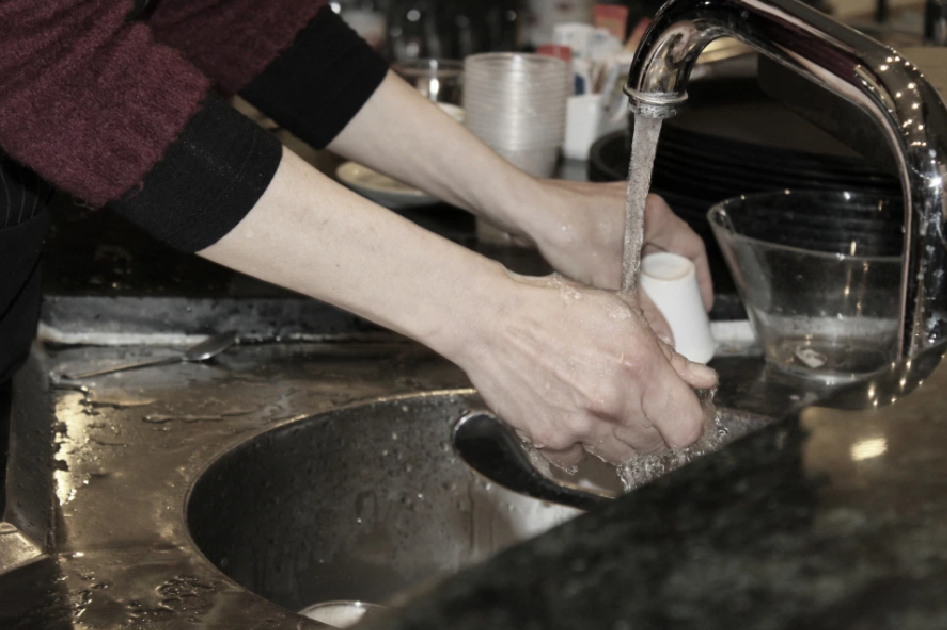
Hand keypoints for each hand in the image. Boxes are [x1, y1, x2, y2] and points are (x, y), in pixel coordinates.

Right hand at [451, 272, 717, 466]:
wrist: (492, 322)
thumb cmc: (551, 309)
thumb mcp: (620, 314)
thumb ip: (667, 355)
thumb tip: (701, 380)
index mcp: (638, 368)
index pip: (688, 427)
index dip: (691, 421)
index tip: (682, 412)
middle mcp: (611, 403)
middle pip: (656, 444)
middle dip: (655, 425)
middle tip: (638, 400)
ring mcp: (578, 426)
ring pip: (621, 455)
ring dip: (621, 437)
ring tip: (603, 405)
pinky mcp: (548, 439)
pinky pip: (579, 459)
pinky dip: (581, 444)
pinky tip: (573, 415)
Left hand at [521, 180, 713, 312]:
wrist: (526, 210)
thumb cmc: (568, 233)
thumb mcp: (611, 279)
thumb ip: (643, 310)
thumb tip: (664, 336)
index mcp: (654, 213)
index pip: (692, 248)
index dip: (700, 279)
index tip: (699, 303)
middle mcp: (640, 202)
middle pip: (668, 246)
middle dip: (670, 279)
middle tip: (671, 307)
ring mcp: (618, 204)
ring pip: (644, 244)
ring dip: (645, 272)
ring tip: (643, 300)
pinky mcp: (596, 210)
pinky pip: (623, 239)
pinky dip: (625, 261)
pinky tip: (616, 283)